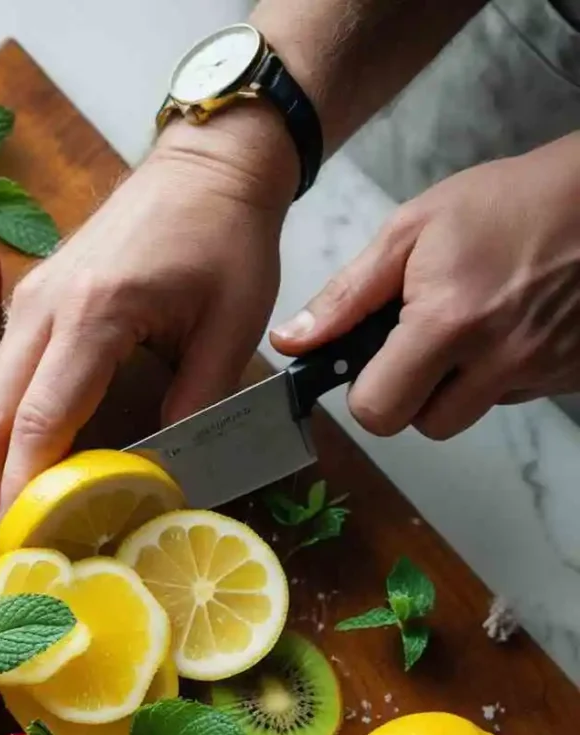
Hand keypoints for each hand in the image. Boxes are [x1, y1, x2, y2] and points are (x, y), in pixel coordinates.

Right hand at [0, 109, 297, 515]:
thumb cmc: (227, 239)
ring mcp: (34, 295)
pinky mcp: (36, 293)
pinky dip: (2, 413)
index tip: (17, 533)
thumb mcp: (232, 326)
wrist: (205, 165)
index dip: (24, 482)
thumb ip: (197, 402)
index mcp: (97, 313)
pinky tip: (12, 448)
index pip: (42, 417)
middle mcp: (48, 305)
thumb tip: (164, 470)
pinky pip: (6, 365)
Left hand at [272, 132, 579, 439]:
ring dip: (456, 386)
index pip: (378, 412)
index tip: (372, 359)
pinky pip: (514, 398)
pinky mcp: (571, 375)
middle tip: (422, 341)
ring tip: (470, 326)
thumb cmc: (508, 201)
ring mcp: (541, 371)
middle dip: (411, 393)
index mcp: (448, 324)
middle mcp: (500, 360)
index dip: (367, 391)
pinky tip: (508, 326)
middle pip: (425, 426)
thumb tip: (290, 342)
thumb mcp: (412, 231)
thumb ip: (346, 296)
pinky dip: (501, 375)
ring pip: (470, 416)